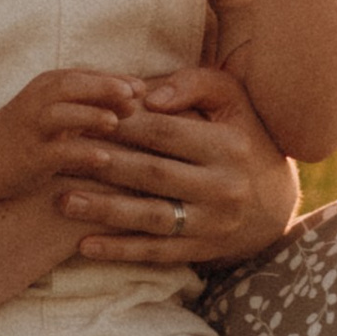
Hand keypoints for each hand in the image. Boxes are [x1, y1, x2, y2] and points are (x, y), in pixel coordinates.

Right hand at [0, 66, 141, 196]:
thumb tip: (135, 97)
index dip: (113, 78)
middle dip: (104, 88)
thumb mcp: (57, 109)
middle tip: (134, 95)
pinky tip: (103, 158)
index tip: (142, 88)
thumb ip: (89, 100)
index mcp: (47, 85)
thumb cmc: (30, 132)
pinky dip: (80, 153)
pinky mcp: (29, 157)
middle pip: (71, 86)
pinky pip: (56, 152)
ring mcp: (31, 129)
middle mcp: (37, 101)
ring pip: (61, 115)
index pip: (83, 75)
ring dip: (90, 116)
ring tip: (116, 122)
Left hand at [46, 62, 298, 268]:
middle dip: (103, 165)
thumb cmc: (243, 136)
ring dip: (104, 210)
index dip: (122, 125)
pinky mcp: (203, 250)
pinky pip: (157, 252)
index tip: (83, 118)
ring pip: (151, 217)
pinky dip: (121, 250)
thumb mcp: (232, 101)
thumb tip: (145, 95)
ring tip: (62, 200)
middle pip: (153, 174)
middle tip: (60, 158)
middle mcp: (223, 186)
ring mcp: (213, 223)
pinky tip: (85, 245)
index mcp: (228, 145)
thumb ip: (193, 84)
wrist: (276, 202)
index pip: (165, 132)